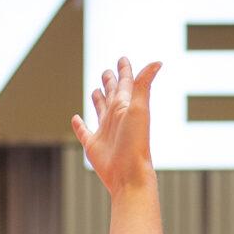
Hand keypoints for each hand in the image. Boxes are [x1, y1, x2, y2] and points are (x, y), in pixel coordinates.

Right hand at [73, 57, 161, 196]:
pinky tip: (75, 118)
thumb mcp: (139, 108)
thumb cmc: (135, 142)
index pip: (125, 83)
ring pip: (100, 110)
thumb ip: (143, 84)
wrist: (128, 174)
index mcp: (126, 106)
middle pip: (112, 94)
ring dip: (98, 100)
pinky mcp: (93, 146)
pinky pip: (84, 132)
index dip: (124, 70)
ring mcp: (105, 131)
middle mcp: (116, 117)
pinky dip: (79, 125)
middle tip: (106, 71)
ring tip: (96, 91)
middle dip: (110, 82)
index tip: (122, 59)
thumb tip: (157, 62)